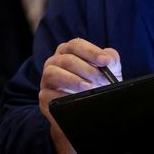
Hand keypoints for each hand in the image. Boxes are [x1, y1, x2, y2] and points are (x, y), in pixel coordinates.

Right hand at [39, 38, 122, 152]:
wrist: (90, 109)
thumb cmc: (98, 83)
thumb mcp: (109, 69)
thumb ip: (110, 58)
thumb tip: (108, 59)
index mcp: (69, 50)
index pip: (76, 45)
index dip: (91, 51)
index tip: (104, 61)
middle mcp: (55, 61)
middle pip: (67, 60)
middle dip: (87, 70)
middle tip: (102, 80)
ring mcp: (47, 79)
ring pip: (53, 73)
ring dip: (73, 81)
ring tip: (89, 88)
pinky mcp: (44, 96)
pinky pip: (48, 94)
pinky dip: (63, 96)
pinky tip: (76, 99)